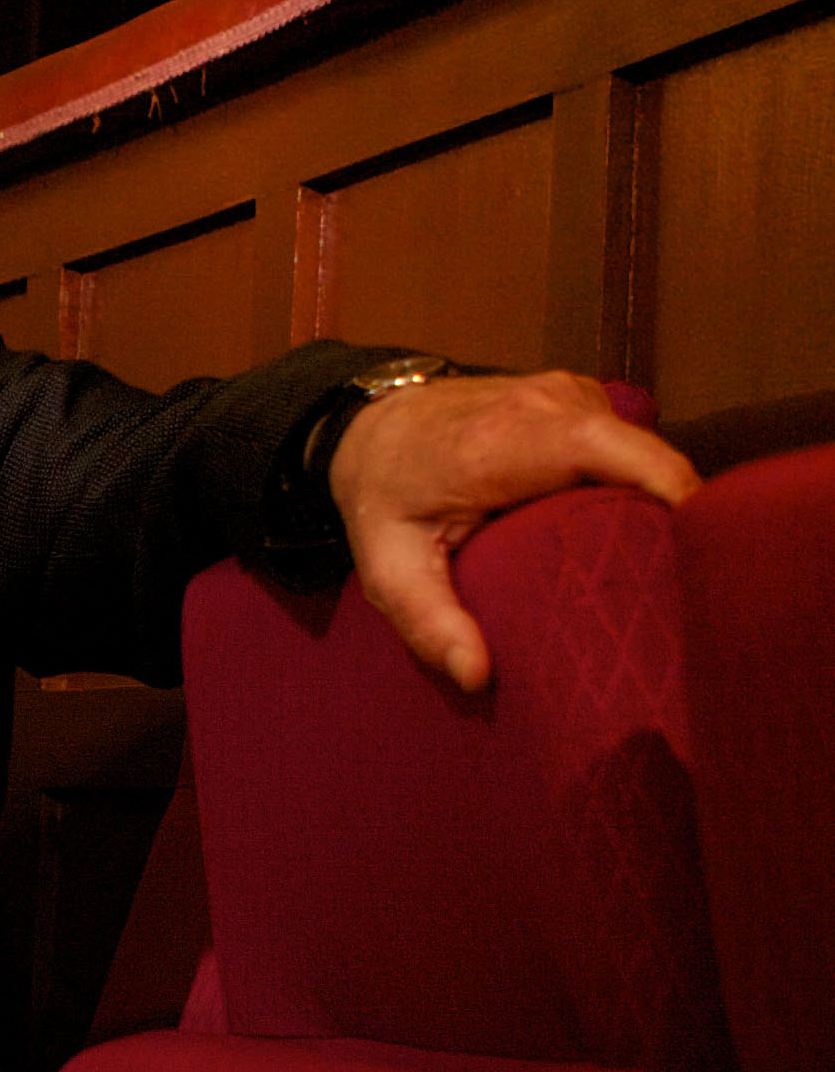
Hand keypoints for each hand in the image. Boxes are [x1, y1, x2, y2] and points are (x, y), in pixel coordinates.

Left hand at [329, 370, 697, 692]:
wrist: (371, 429)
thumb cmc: (383, 499)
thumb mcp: (389, 569)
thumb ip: (428, 623)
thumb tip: (476, 677)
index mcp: (508, 441)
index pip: (620, 454)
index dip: (671, 494)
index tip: (700, 554)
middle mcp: (549, 405)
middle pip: (647, 459)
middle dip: (673, 517)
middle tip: (678, 586)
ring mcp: (571, 394)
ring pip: (642, 452)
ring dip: (653, 503)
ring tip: (654, 565)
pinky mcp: (581, 398)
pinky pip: (627, 444)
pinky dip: (632, 483)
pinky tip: (624, 528)